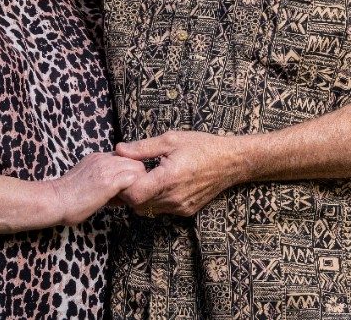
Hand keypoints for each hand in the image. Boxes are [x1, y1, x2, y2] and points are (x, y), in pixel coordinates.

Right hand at [46, 152, 147, 226]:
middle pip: (134, 160)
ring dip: (136, 182)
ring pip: (136, 168)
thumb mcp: (84, 176)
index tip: (124, 184)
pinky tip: (126, 199)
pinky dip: (134, 189)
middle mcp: (104, 159)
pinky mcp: (109, 183)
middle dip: (136, 175)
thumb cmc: (66, 196)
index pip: (124, 156)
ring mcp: (107, 169)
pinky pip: (133, 180)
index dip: (127, 170)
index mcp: (97, 157)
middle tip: (129, 191)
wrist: (54, 201)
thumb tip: (113, 185)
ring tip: (128, 196)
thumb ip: (99, 175)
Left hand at [114, 131, 250, 217]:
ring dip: (143, 196)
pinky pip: (161, 210)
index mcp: (168, 178)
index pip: (133, 195)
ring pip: (148, 209)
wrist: (230, 161)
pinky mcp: (185, 211)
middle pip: (137, 204)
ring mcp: (180, 207)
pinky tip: (162, 184)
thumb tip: (119, 149)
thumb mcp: (171, 139)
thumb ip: (142, 148)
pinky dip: (156, 199)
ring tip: (147, 177)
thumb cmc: (201, 146)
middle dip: (130, 190)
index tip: (125, 172)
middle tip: (134, 173)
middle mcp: (173, 198)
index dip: (124, 185)